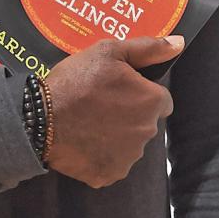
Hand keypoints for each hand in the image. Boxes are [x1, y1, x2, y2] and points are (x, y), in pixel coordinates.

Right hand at [42, 35, 182, 188]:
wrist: (39, 119)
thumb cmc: (76, 81)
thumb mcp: (109, 51)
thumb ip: (148, 48)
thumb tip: (179, 43)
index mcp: (151, 102)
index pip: (160, 99)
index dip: (140, 92)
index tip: (118, 89)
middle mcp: (147, 133)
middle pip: (145, 122)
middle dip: (129, 114)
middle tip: (99, 103)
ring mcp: (128, 158)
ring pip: (130, 144)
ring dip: (117, 135)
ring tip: (89, 121)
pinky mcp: (109, 174)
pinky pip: (112, 163)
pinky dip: (101, 154)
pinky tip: (84, 140)